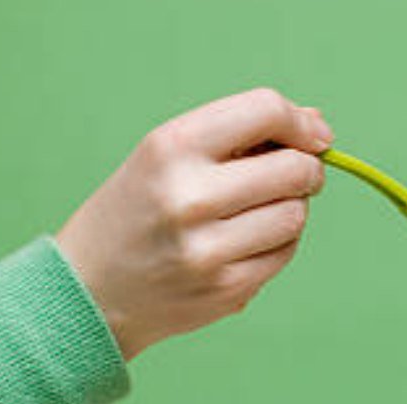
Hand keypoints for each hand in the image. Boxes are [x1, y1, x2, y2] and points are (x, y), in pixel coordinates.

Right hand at [56, 88, 334, 359]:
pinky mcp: (226, 289)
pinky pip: (284, 253)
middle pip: (295, 169)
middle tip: (296, 176)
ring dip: (291, 209)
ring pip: (296, 215)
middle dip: (307, 169)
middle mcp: (189, 196)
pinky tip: (246, 242)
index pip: (264, 110)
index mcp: (171, 147)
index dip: (301, 122)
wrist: (89, 289)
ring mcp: (208, 248)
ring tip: (259, 211)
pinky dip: (278, 243)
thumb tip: (317, 123)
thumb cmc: (137, 211)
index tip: (315, 136)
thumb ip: (239, 135)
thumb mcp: (166, 156)